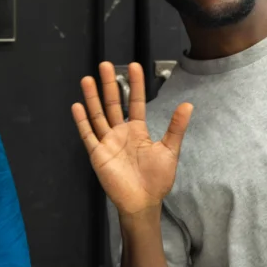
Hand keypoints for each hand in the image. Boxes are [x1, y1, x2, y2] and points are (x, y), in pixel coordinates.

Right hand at [71, 62, 192, 216]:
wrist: (143, 202)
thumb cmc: (157, 179)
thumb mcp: (169, 150)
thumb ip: (175, 127)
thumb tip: (188, 104)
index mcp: (137, 130)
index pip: (135, 102)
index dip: (135, 85)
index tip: (134, 66)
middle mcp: (120, 132)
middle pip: (113, 104)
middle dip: (109, 85)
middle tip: (105, 65)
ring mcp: (107, 142)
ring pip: (98, 115)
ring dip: (92, 98)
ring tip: (87, 79)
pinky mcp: (97, 154)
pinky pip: (88, 135)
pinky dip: (82, 121)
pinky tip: (77, 106)